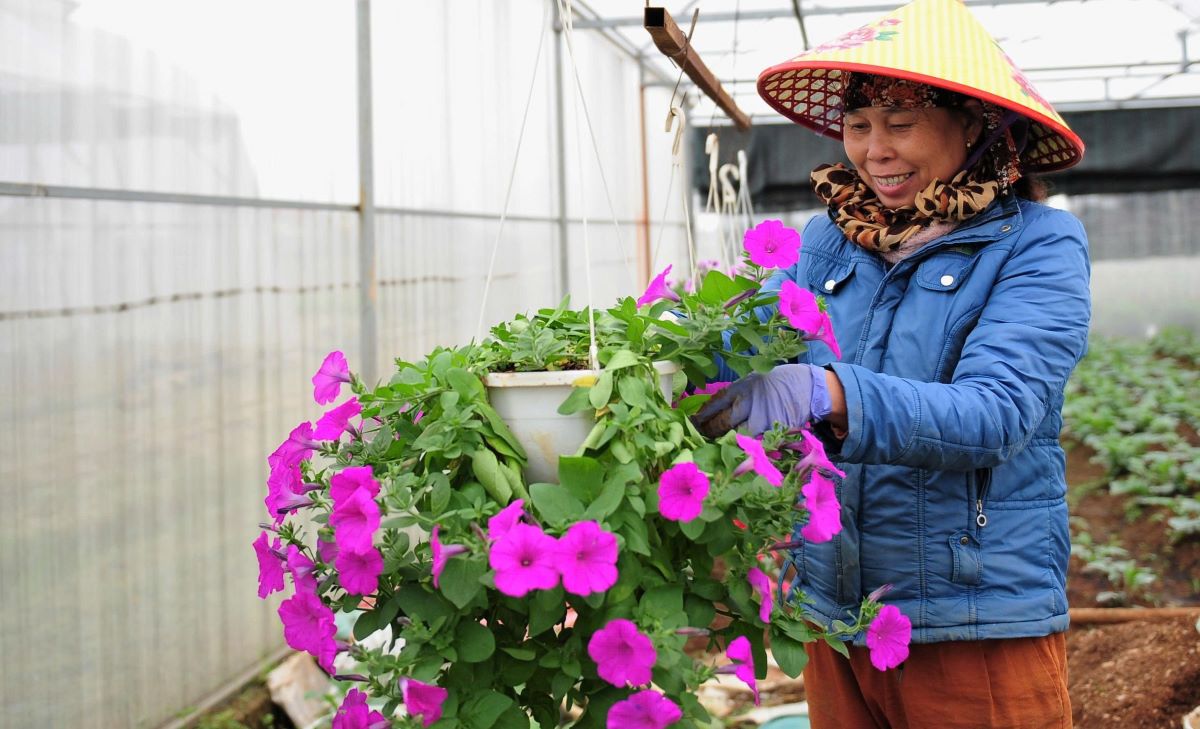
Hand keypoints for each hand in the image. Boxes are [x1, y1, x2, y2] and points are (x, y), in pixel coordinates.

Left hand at [692, 364, 831, 437]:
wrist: (810, 388)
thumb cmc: (783, 382)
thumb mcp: (757, 380)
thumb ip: (740, 394)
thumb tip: (720, 408)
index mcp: (743, 386)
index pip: (716, 403)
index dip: (704, 415)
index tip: (694, 422)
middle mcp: (749, 401)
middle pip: (723, 421)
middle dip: (710, 431)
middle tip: (701, 437)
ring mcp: (761, 417)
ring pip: (736, 435)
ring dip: (726, 442)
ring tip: (717, 446)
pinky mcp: (773, 430)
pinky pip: (754, 441)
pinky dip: (746, 447)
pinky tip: (739, 450)